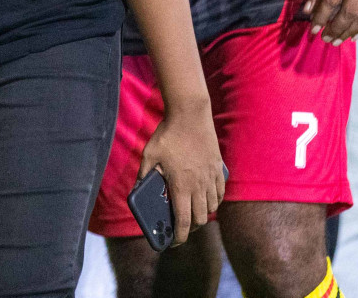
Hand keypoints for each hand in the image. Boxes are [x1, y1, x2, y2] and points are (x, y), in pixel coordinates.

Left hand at [139, 100, 224, 246]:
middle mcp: (199, 186)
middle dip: (190, 229)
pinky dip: (214, 201)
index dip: (179, 237)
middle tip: (181, 227)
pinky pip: (220, 193)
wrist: (190, 114)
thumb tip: (137, 190)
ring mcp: (211, 177)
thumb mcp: (149, 155)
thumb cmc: (167, 135)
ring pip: (211, 207)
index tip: (173, 243)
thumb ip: (143, 175)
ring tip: (192, 213)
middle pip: (200, 219)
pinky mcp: (218, 169)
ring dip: (202, 215)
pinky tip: (206, 199)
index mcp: (181, 186)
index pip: (184, 222)